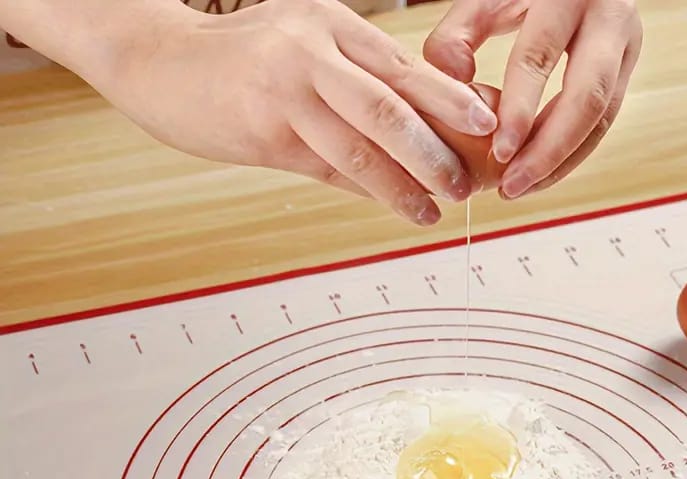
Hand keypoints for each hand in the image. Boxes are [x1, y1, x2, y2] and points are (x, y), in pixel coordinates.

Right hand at [88, 0, 498, 224]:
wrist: (159, 64)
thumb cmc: (242, 64)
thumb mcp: (303, 54)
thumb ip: (354, 87)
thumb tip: (414, 140)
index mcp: (331, 23)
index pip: (404, 65)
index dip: (451, 99)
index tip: (488, 127)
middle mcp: (312, 49)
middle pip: (392, 104)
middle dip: (436, 149)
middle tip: (466, 183)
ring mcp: (285, 89)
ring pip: (361, 144)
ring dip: (404, 183)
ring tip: (434, 209)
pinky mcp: (263, 131)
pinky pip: (326, 169)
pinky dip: (364, 191)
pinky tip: (391, 207)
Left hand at [424, 0, 642, 198]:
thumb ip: (457, 34)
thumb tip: (453, 79)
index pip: (540, 57)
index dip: (519, 110)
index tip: (498, 152)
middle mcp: (609, 17)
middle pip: (587, 98)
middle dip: (548, 151)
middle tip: (512, 185)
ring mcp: (626, 46)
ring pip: (601, 118)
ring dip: (560, 163)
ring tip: (519, 188)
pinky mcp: (625, 70)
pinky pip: (601, 123)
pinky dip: (569, 155)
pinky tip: (537, 174)